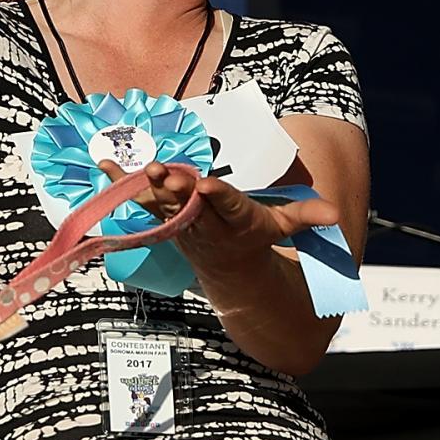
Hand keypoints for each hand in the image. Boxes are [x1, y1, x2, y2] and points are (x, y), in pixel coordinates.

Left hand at [107, 160, 336, 267]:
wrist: (228, 274)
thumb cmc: (256, 238)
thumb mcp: (282, 230)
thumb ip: (305, 218)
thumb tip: (335, 214)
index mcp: (238, 221)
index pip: (228, 206)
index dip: (217, 197)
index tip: (207, 184)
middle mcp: (207, 223)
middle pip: (190, 204)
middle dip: (176, 189)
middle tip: (162, 172)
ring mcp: (182, 222)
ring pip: (163, 203)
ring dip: (146, 187)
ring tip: (135, 168)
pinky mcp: (165, 220)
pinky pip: (140, 202)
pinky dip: (120, 185)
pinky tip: (104, 165)